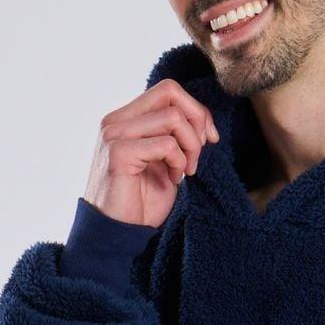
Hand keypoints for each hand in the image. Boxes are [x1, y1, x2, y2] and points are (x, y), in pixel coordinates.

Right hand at [83, 78, 219, 228]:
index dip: (196, 110)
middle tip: (198, 155)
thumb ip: (174, 135)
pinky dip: (178, 161)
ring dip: (191, 146)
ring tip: (185, 171)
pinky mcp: (118, 153)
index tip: (209, 139)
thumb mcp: (164, 161)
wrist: (117, 233)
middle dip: (197, 121)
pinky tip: (174, 179)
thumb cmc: (141, 202)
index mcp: (125, 119)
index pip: (168, 91)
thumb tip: (203, 120)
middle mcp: (116, 121)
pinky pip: (166, 143)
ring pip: (173, 117)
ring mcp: (114, 134)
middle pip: (170, 91)